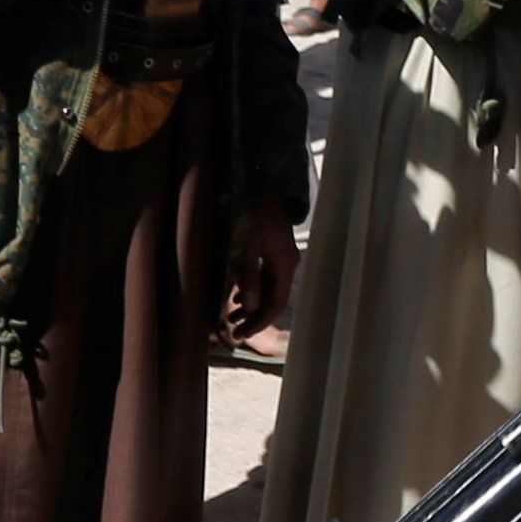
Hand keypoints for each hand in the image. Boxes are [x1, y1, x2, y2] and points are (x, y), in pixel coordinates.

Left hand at [231, 202, 298, 336]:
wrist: (262, 187)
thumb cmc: (252, 214)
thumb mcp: (246, 246)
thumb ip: (249, 276)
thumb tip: (250, 307)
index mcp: (284, 264)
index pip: (276, 303)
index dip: (260, 322)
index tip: (241, 334)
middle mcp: (287, 264)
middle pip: (274, 299)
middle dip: (255, 318)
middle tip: (235, 333)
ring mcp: (282, 258)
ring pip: (270, 290)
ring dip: (253, 306)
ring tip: (233, 319)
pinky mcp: (275, 252)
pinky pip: (266, 279)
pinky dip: (253, 291)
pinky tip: (239, 297)